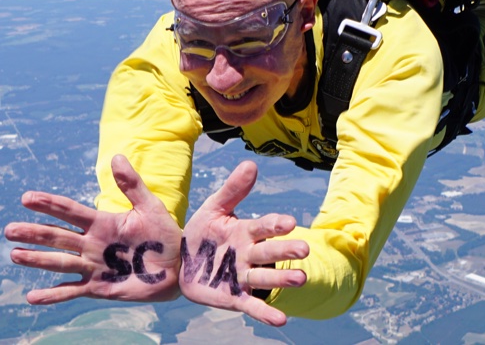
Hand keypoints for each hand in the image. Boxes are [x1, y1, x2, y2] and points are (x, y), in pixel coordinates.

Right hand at [4, 155, 181, 303]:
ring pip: (58, 262)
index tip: (26, 198)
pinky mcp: (98, 287)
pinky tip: (31, 297)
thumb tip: (117, 157)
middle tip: (8, 230)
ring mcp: (93, 266)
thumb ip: (132, 185)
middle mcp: (91, 244)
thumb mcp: (149, 207)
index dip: (48, 204)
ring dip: (36, 259)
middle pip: (56, 237)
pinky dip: (52, 294)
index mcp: (101, 222)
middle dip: (33, 233)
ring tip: (14, 255)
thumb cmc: (165, 235)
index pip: (69, 211)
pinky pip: (71, 291)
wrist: (177, 267)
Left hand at [178, 160, 308, 326]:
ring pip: (265, 278)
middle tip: (303, 249)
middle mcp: (249, 254)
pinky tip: (281, 320)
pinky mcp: (235, 298)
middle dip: (285, 251)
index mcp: (245, 231)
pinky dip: (266, 313)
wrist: (181, 263)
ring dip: (282, 279)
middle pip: (269, 252)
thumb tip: (251, 164)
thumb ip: (232, 190)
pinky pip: (252, 306)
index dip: (275, 225)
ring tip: (300, 279)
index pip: (264, 226)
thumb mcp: (213, 209)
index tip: (288, 223)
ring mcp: (243, 277)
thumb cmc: (202, 233)